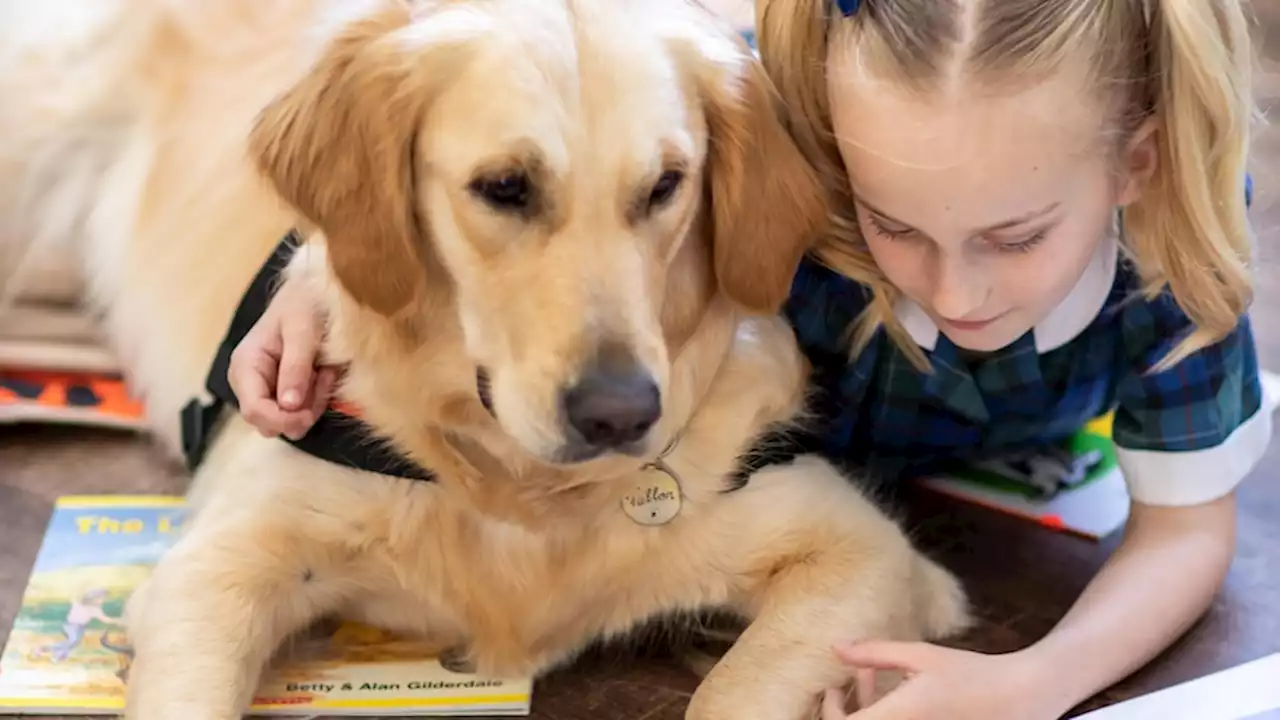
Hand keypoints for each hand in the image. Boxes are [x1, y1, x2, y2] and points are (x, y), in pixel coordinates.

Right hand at [227, 278, 337, 439]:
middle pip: (272, 423)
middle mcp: (252, 384)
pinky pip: (304, 411)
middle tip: (323, 377)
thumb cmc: (305, 304)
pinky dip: (319, 398)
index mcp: (246, 366)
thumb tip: (289, 406)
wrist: (315, 292)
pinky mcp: (288, 393)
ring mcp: (269, 390)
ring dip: (314, 402)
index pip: (254, 410)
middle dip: (302, 410)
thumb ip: (296, 366)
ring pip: (291, 421)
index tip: (309, 414)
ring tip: (324, 369)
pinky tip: (325, 373)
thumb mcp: (303, 330)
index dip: (282, 420)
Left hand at [821, 641, 1060, 719]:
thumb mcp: (921, 656)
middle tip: (838, 684)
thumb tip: (836, 647)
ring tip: (868, 675)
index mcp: (899, 717)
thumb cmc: (970, 673)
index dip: (830, 713)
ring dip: (864, 710)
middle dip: (843, 711)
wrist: (1017, 697)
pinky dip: (884, 713)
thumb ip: (876, 653)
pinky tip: (891, 688)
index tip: (829, 689)